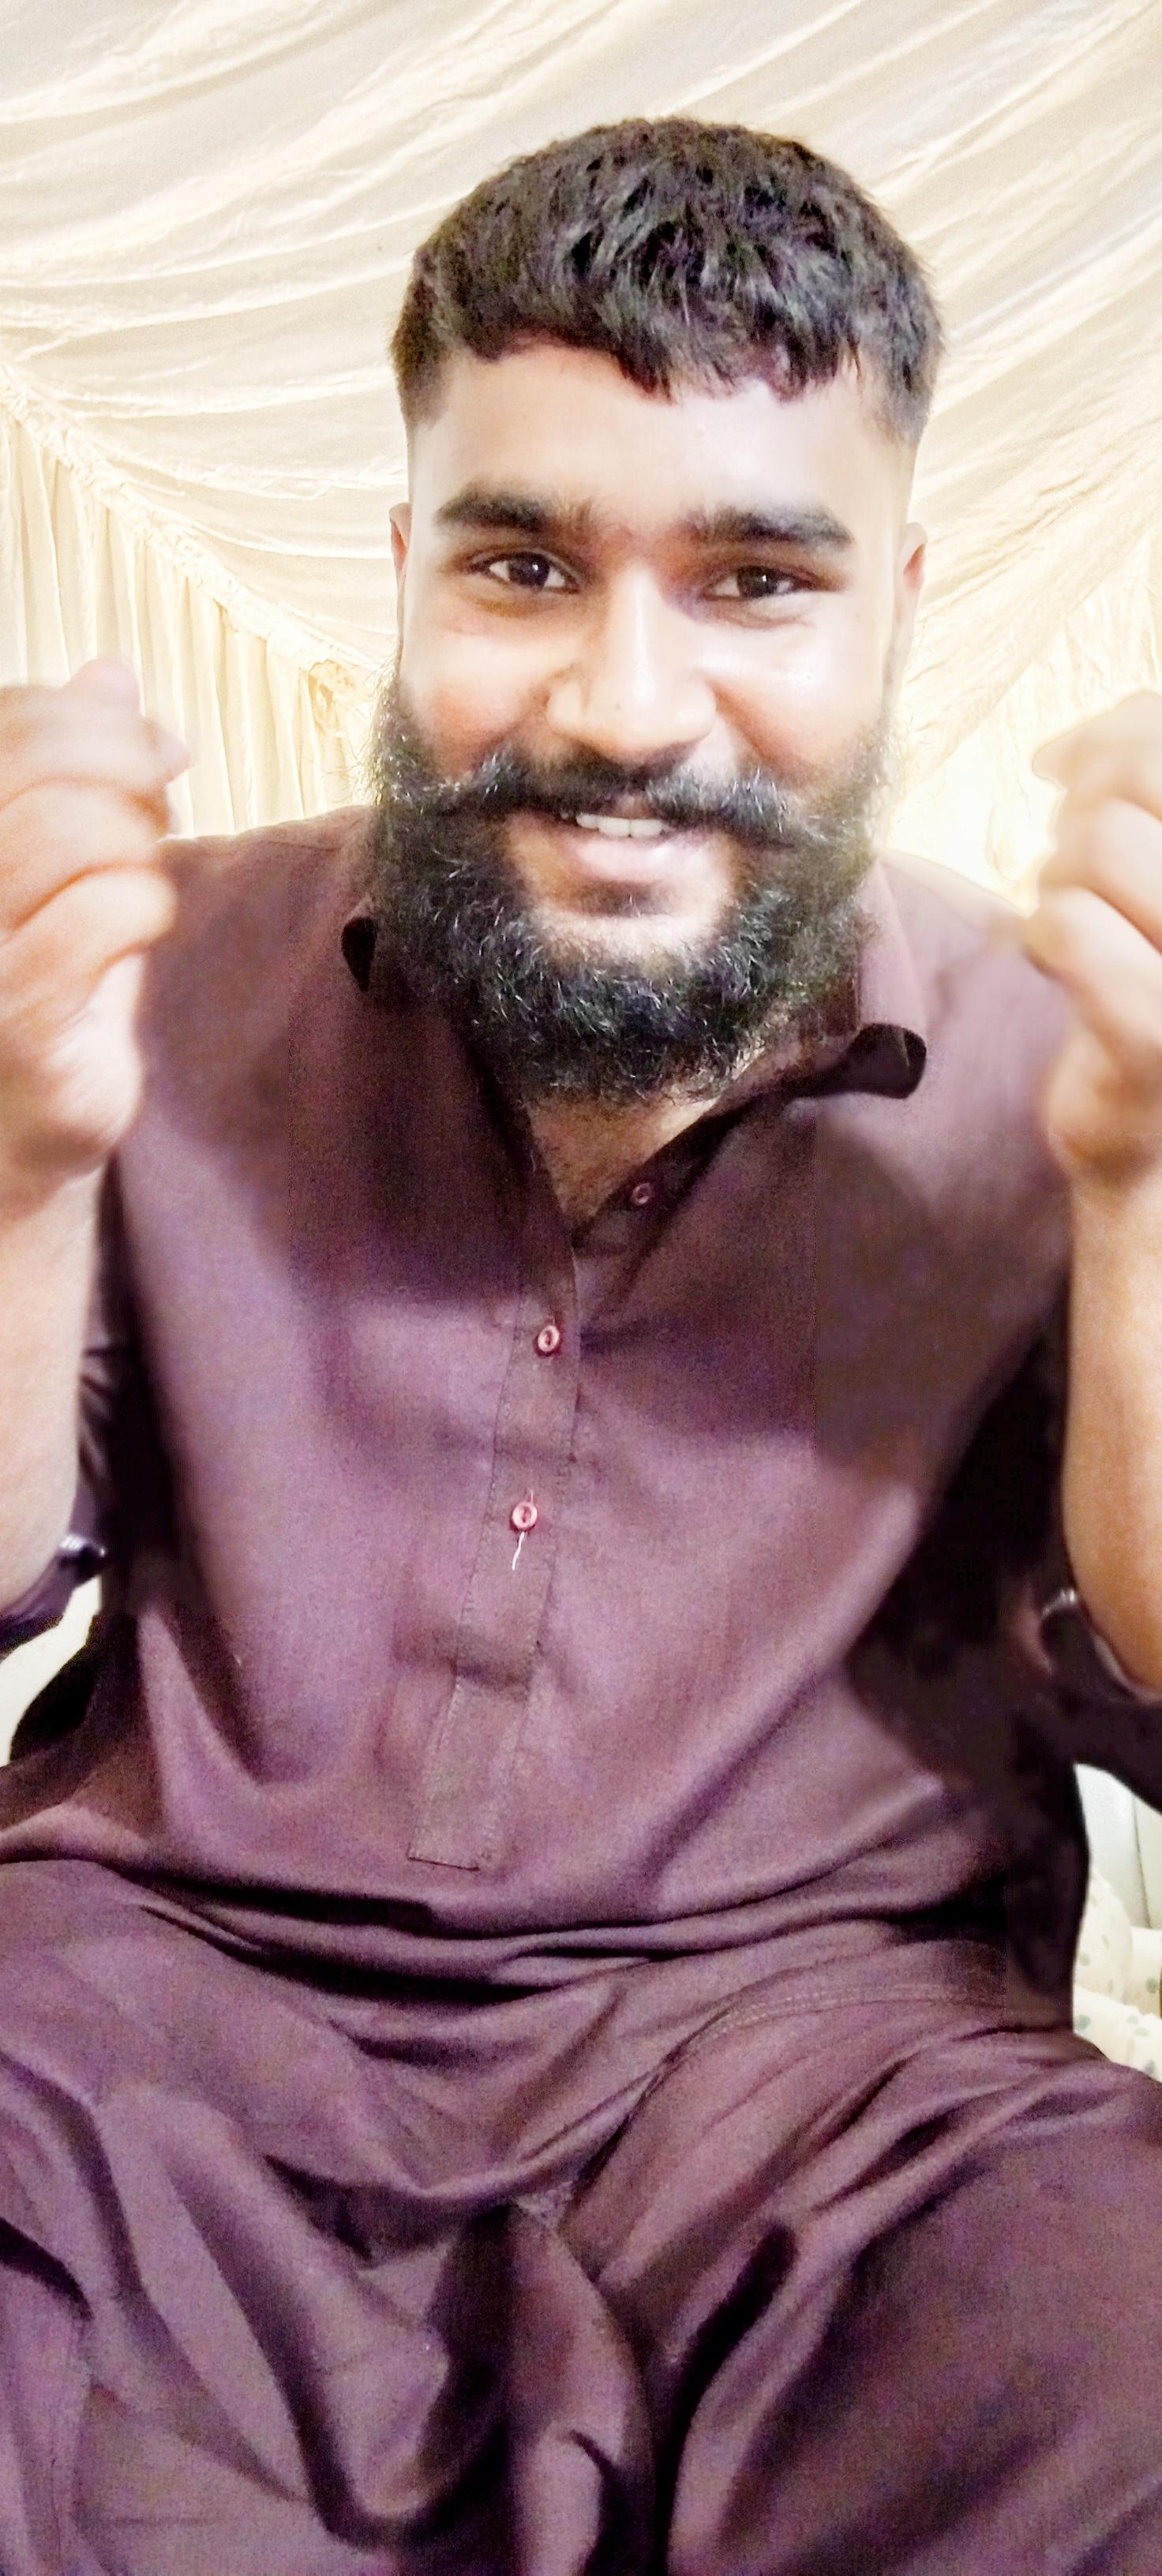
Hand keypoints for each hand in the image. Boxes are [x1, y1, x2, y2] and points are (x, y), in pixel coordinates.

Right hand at [0, 661, 189, 1207]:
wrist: (16, 1132)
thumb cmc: (41, 989)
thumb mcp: (58, 864)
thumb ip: (73, 769)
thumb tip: (109, 670)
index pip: (5, 725)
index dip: (88, 714)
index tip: (152, 741)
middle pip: (33, 761)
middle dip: (125, 761)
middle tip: (165, 790)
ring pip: (67, 830)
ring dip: (135, 838)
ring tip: (143, 872)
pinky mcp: (15, 1015)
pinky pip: (100, 915)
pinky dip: (145, 907)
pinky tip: (141, 929)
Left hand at [1021, 693, 1161, 1189]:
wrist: (1158, 1147)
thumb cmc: (1155, 984)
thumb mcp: (1158, 870)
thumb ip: (1135, 779)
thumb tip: (1064, 748)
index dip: (1110, 739)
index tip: (1067, 773)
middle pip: (1135, 782)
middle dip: (1080, 815)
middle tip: (1074, 870)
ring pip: (1097, 847)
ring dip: (1060, 881)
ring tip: (1079, 927)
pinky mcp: (1159, 1036)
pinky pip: (1067, 925)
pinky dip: (1043, 937)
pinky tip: (1058, 968)